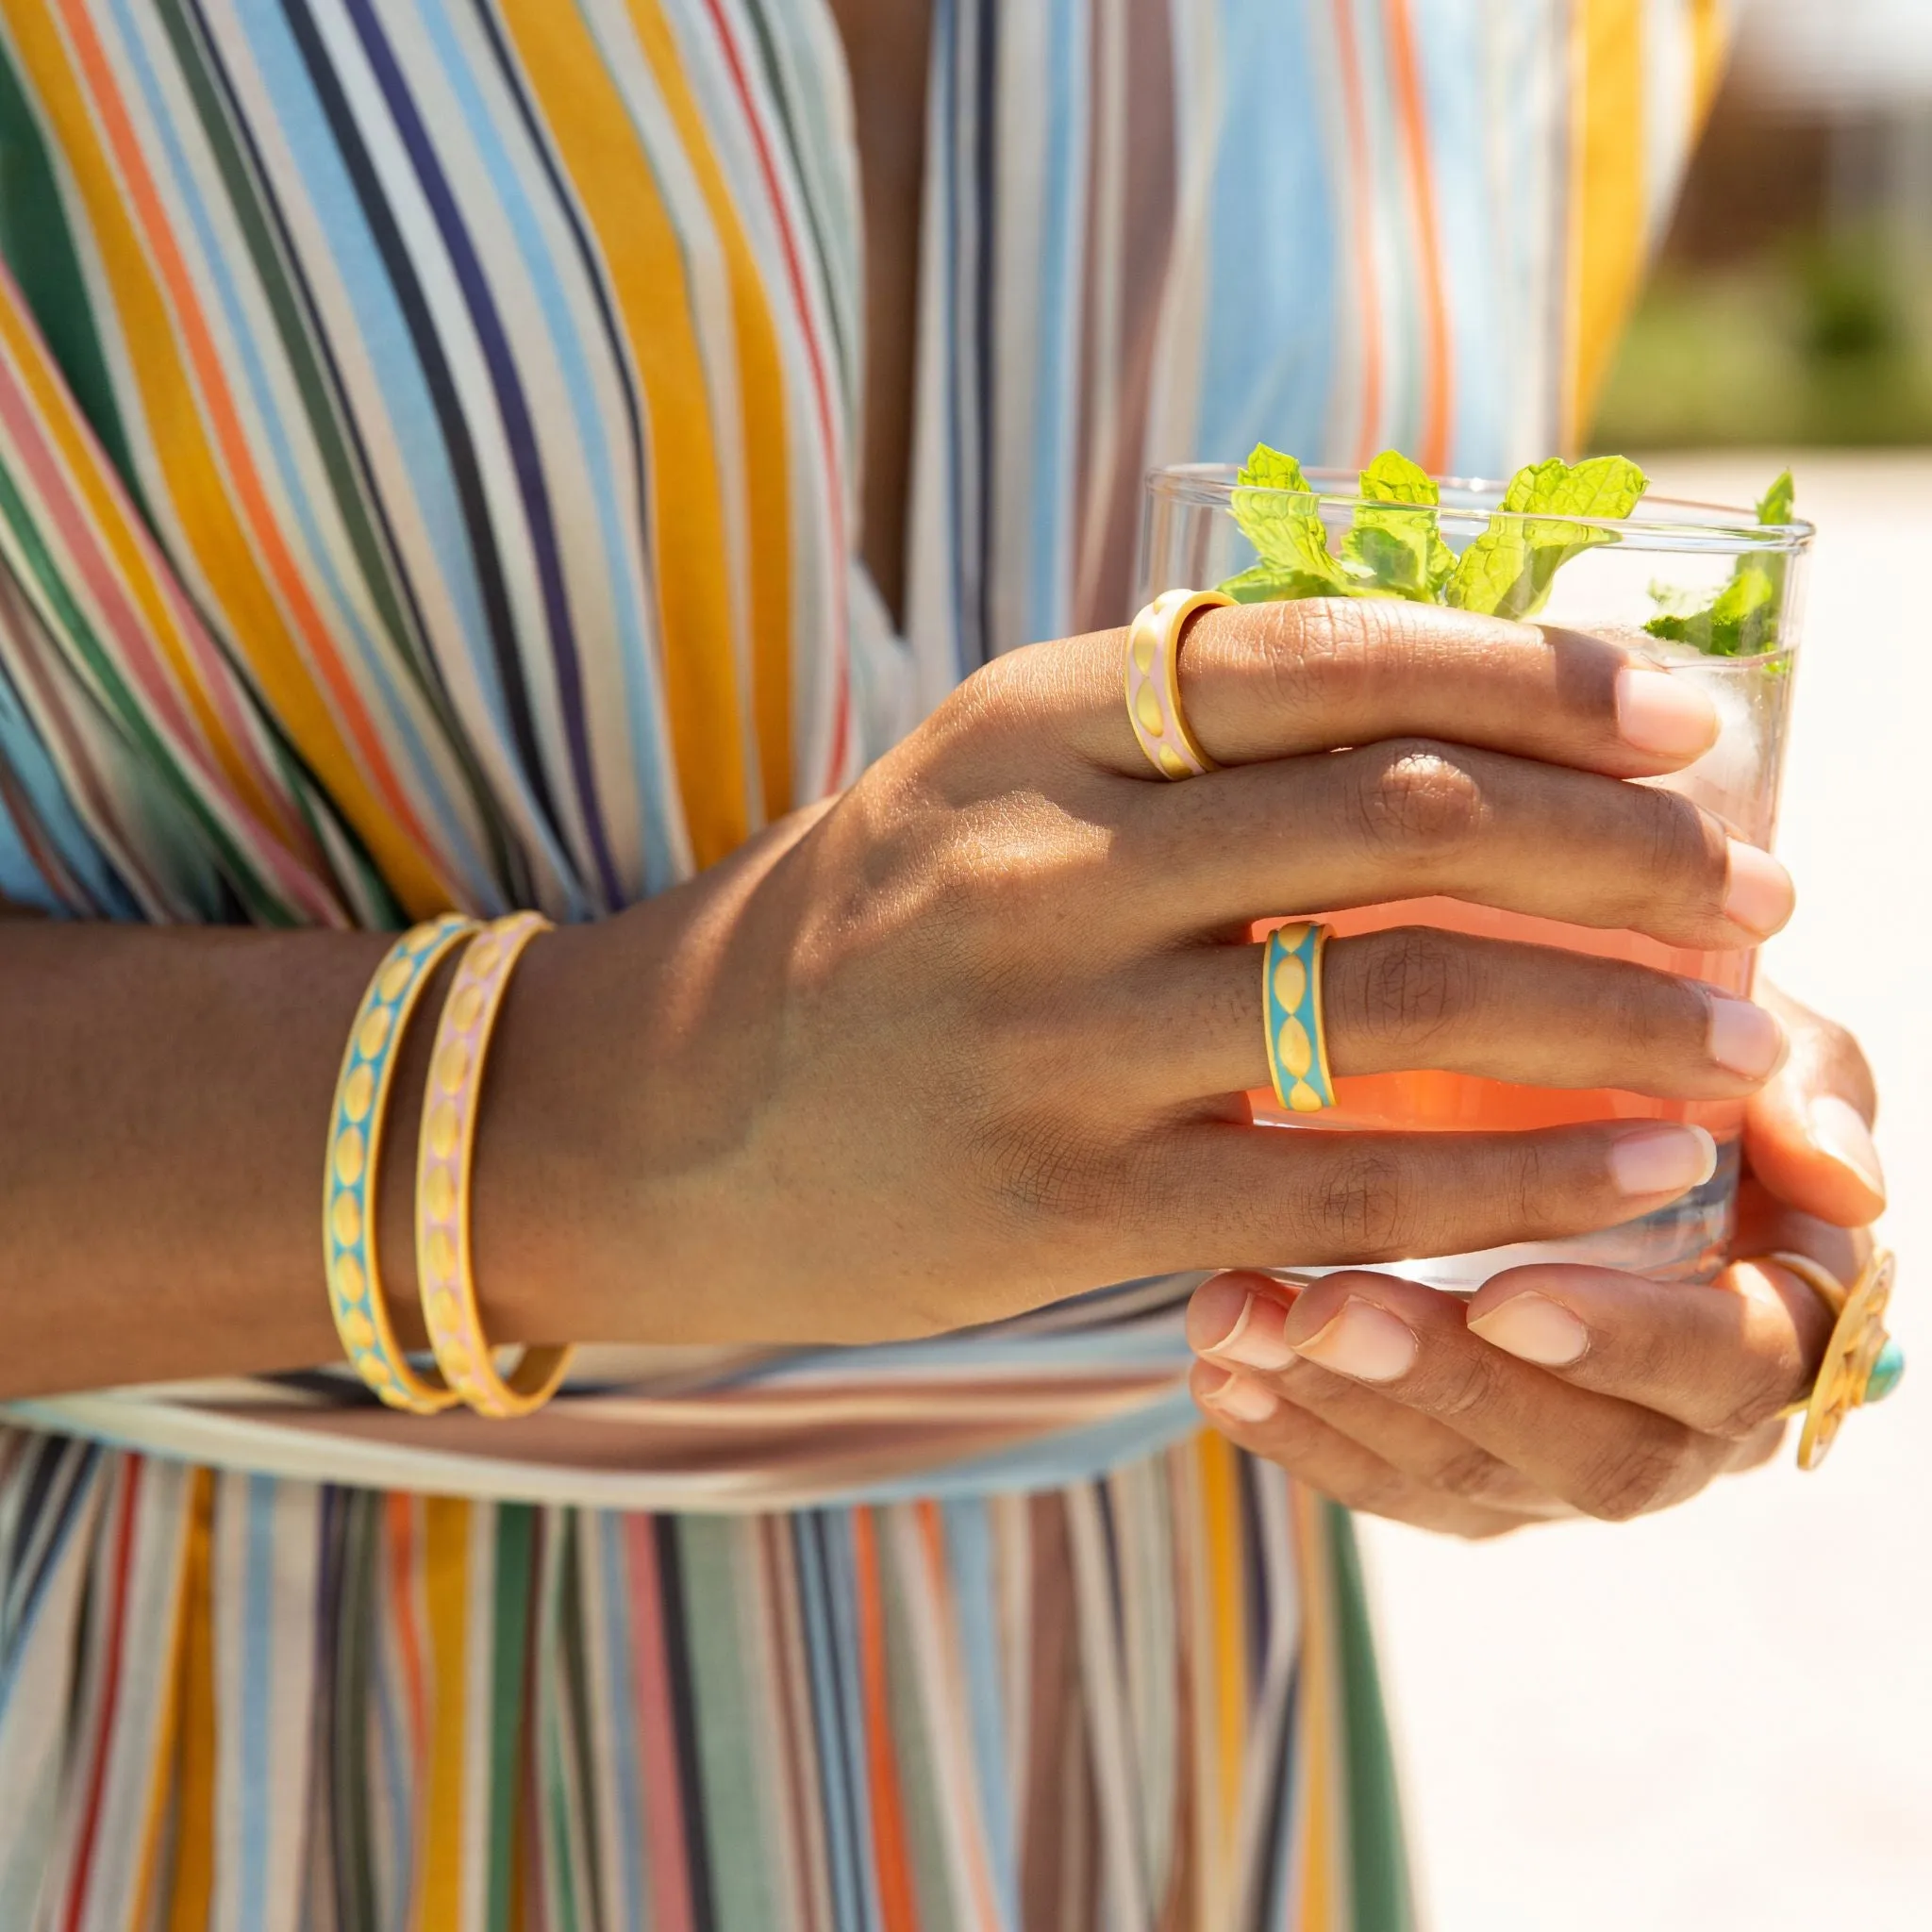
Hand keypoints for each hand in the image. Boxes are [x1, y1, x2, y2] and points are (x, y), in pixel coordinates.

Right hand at [517, 598, 1795, 1346]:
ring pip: (1400, 998)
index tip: (1695, 731)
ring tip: (1741, 1041)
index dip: (1550, 679)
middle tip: (1761, 893)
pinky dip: (1513, 1176)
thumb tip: (1461, 709)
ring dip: (1612, 1017)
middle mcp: (1048, 855)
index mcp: (1043, 717)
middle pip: (1411, 816)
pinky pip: (1341, 1182)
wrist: (669, 1114)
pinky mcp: (1062, 1199)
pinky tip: (1630, 1174)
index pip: (1342, 657)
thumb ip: (1188, 736)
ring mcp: (1050, 1032)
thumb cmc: (876, 929)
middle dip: (1628, 856)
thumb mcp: (999, 776)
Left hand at [1186, 987, 1883, 1533]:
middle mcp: (1685, 1421)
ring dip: (1347, 1407)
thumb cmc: (1678, 1061)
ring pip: (1473, 1480)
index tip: (1506, 1294)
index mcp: (1776, 1320)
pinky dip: (1299, 1433)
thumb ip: (1801, 1090)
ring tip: (1229, 1319)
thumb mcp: (1757, 1047)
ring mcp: (1570, 1459)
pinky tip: (1217, 1368)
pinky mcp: (1476, 1476)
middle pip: (1594, 1454)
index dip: (1627, 1341)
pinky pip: (1390, 1485)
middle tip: (1326, 1312)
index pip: (1733, 1364)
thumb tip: (1843, 1177)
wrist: (1576, 1107)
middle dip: (1451, 1385)